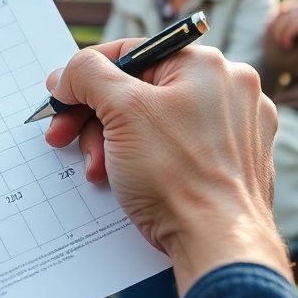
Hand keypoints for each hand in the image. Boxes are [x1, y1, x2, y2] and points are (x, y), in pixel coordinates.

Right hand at [43, 42, 288, 293]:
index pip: (130, 53)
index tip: (59, 98)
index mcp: (207, 64)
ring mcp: (238, 126)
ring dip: (116, 143)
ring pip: (157, 121)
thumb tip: (68, 73)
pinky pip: (179, 147)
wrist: (219, 244)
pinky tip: (126, 180)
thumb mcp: (121, 111)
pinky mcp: (236, 161)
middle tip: (66, 138)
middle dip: (97, 118)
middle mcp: (230, 88)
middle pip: (141, 90)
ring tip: (99, 171)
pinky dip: (147, 159)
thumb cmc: (176, 176)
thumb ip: (87, 75)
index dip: (85, 76)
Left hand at [269, 0, 297, 47]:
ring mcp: (296, 14)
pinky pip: (287, 33)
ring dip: (280, 38)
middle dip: (275, 30)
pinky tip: (290, 46)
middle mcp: (295, 6)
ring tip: (285, 45)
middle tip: (279, 40)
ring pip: (280, 27)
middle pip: (277, 18)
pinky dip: (286, 40)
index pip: (281, 9)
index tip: (278, 30)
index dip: (277, 21)